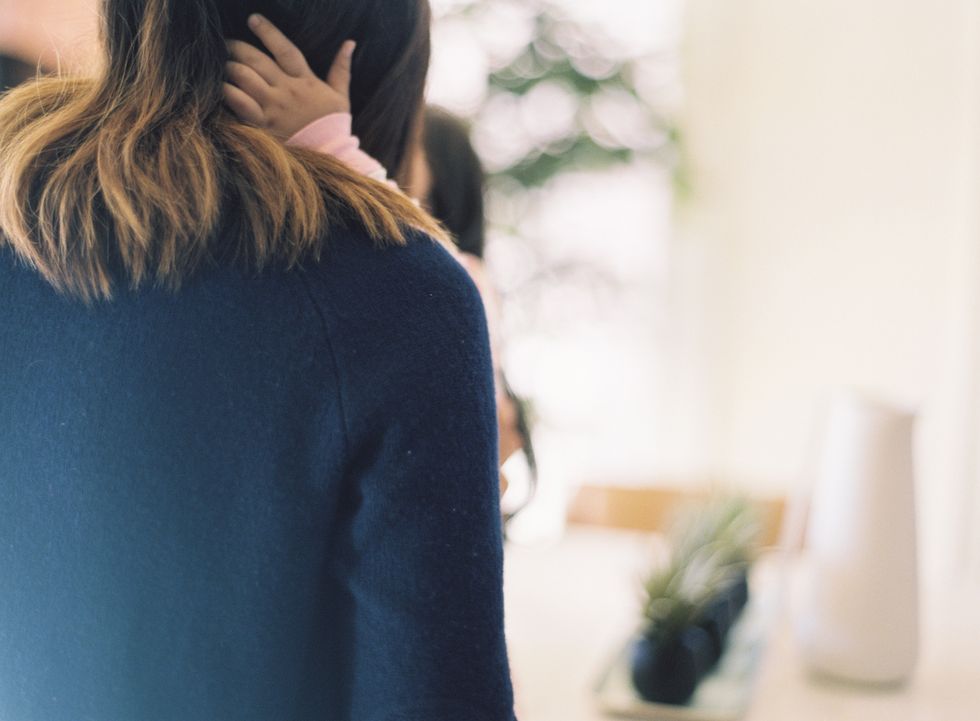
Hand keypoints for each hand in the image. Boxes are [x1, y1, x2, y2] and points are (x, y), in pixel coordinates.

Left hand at [224, 14, 354, 139]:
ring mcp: (273, 107)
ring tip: (220, 63)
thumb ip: (341, 68)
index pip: (285, 49)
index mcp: (305, 80)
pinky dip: (227, 92)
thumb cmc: (334, 126)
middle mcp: (287, 90)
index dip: (268, 32)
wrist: (331, 156)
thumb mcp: (341, 95)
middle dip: (237, 48)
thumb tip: (350, 43)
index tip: (253, 19)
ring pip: (244, 77)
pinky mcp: (263, 124)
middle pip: (257, 60)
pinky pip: (240, 103)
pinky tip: (220, 85)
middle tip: (226, 43)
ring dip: (229, 67)